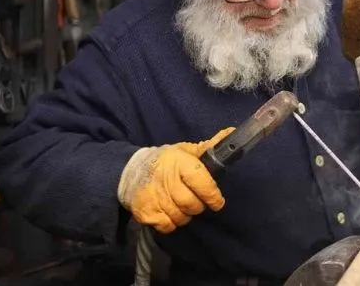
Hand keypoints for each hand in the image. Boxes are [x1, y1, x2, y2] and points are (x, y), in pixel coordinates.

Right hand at [118, 128, 234, 232]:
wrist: (129, 172)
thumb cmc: (164, 161)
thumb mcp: (184, 150)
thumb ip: (208, 147)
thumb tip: (231, 133)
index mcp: (179, 163)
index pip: (201, 182)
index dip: (212, 195)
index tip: (217, 202)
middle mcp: (166, 181)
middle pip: (192, 204)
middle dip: (198, 206)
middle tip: (196, 201)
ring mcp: (155, 198)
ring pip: (181, 217)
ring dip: (185, 215)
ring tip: (182, 205)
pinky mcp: (146, 213)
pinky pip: (168, 226)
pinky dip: (172, 223)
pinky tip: (169, 212)